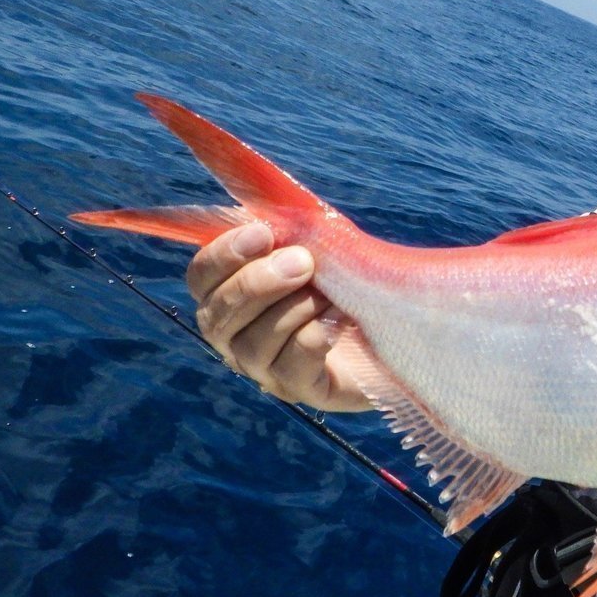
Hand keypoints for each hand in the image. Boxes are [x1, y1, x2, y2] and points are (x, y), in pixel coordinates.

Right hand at [188, 222, 371, 411]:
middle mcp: (235, 337)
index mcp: (230, 296)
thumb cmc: (348, 282)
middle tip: (303, 261)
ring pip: (256, 341)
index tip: (262, 233)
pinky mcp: (301, 391)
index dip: (223, 255)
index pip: (200, 277)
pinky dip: (315, 336)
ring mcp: (264, 369)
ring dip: (294, 309)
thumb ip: (294, 231)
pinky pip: (292, 366)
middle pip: (220, 312)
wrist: (396, 331)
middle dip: (260, 282)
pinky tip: (339, 319)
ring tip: (328, 293)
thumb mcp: (321, 250)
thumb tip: (274, 204)